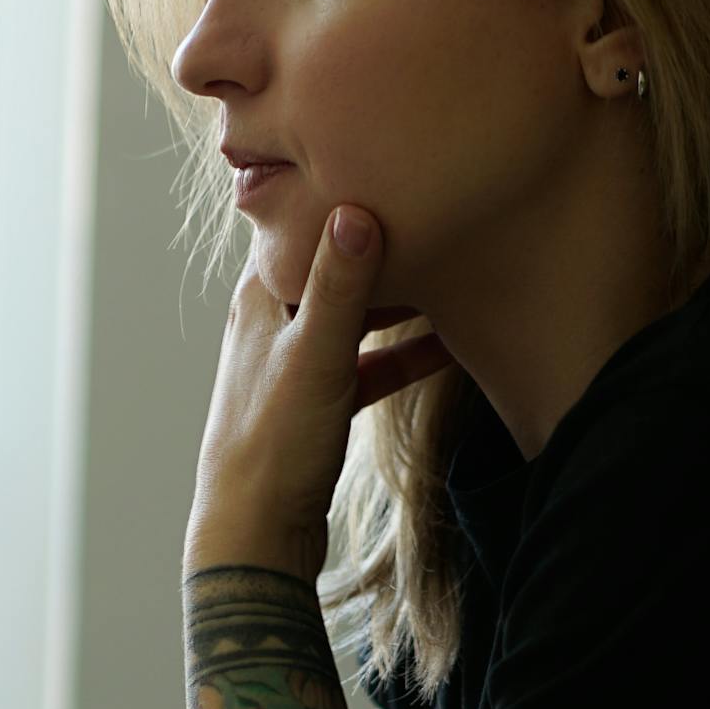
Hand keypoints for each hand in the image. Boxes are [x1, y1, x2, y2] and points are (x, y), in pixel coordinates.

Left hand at [187, 204, 454, 575]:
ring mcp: (297, 364)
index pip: (304, 225)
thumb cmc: (273, 447)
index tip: (400, 171)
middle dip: (387, 245)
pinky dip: (404, 353)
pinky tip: (451, 345)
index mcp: (261, 299)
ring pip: (358, 315)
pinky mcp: (318, 404)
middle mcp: (274, 323)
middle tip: (444, 217)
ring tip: (455, 273)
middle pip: (336, 266)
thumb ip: (338, 286)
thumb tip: (356, 207)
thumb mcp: (315, 358)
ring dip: (401, 300)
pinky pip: (369, 364)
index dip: (349, 196)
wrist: (254, 537)